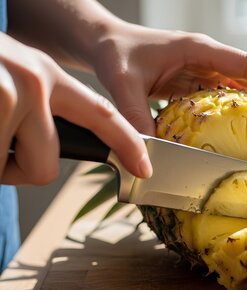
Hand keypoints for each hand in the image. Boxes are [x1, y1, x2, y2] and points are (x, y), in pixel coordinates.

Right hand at [0, 34, 151, 184]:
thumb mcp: (11, 77)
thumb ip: (37, 109)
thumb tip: (48, 153)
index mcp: (46, 75)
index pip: (103, 115)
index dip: (128, 144)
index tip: (145, 169)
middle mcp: (32, 82)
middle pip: (47, 166)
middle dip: (18, 170)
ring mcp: (6, 94)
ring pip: (10, 169)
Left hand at [90, 25, 246, 135]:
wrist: (106, 43)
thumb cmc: (115, 52)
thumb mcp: (122, 83)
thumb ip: (135, 117)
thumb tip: (149, 156)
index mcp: (198, 49)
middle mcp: (208, 58)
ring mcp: (205, 71)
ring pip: (246, 89)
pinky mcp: (199, 84)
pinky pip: (229, 100)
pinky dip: (243, 116)